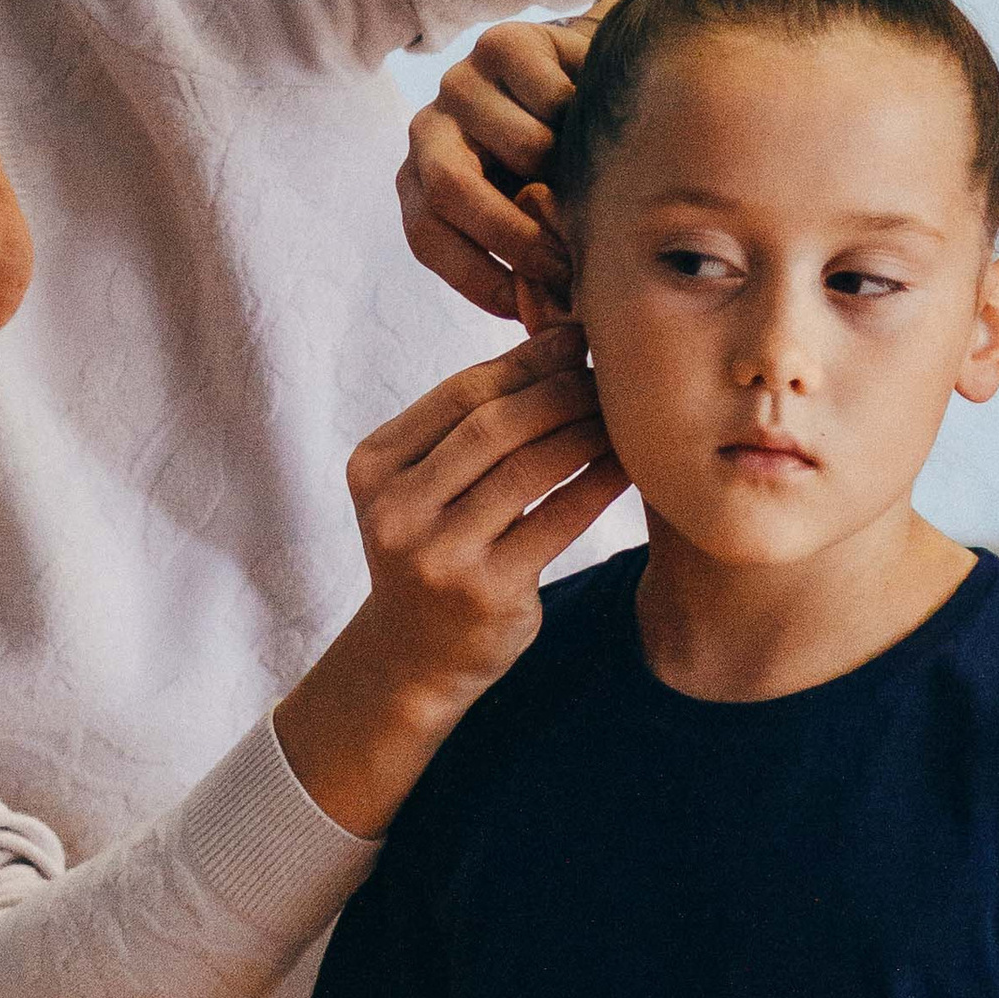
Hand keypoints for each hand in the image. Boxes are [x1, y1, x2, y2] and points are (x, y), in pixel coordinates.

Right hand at [273, 324, 626, 837]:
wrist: (413, 658)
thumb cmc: (432, 551)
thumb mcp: (423, 486)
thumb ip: (468, 424)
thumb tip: (557, 339)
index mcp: (374, 468)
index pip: (460, 395)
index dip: (525, 362)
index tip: (574, 342)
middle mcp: (396, 510)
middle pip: (494, 426)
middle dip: (560, 391)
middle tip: (606, 375)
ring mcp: (438, 555)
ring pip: (529, 469)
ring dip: (585, 432)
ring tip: (620, 415)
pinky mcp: (486, 592)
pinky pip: (557, 519)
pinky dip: (596, 483)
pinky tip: (624, 464)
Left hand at [395, 0, 644, 311]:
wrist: (594, 89)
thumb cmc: (563, 173)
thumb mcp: (534, 221)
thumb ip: (526, 261)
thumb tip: (547, 324)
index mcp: (422, 181)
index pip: (426, 237)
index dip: (474, 278)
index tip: (524, 308)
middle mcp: (429, 129)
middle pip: (450, 189)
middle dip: (513, 235)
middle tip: (565, 263)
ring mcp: (461, 82)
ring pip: (518, 144)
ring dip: (563, 170)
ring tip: (593, 180)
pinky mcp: (504, 42)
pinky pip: (549, 96)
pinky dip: (580, 118)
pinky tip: (594, 124)